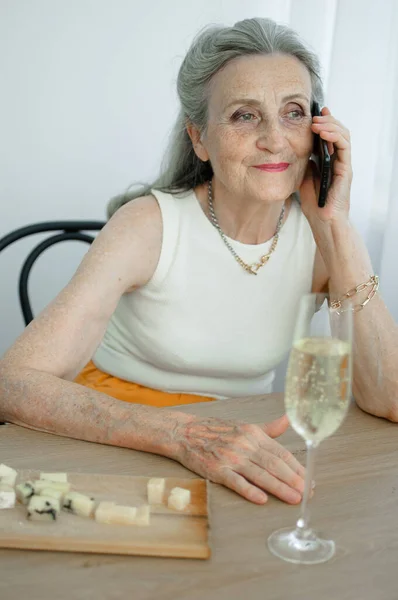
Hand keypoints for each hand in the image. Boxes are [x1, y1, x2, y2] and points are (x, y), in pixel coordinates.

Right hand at [175, 414, 304, 503]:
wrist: (185, 432)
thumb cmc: (217, 430)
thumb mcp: (245, 426)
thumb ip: (269, 428)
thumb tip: (288, 420)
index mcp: (254, 434)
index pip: (281, 453)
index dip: (297, 468)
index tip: (309, 480)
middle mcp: (245, 444)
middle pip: (274, 464)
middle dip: (294, 480)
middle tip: (307, 493)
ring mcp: (231, 457)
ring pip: (260, 474)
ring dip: (279, 487)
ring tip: (293, 498)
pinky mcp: (217, 469)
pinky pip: (236, 481)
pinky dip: (249, 490)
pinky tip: (261, 499)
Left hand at [299, 106, 352, 225]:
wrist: (323, 222)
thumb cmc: (314, 204)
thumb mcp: (303, 178)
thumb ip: (305, 163)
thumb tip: (299, 148)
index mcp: (329, 162)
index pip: (329, 136)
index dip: (324, 123)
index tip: (314, 113)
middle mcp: (338, 161)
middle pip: (338, 132)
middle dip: (327, 120)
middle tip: (314, 115)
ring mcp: (343, 164)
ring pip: (343, 135)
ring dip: (330, 125)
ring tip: (317, 121)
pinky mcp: (346, 169)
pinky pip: (344, 146)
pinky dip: (334, 136)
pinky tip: (322, 132)